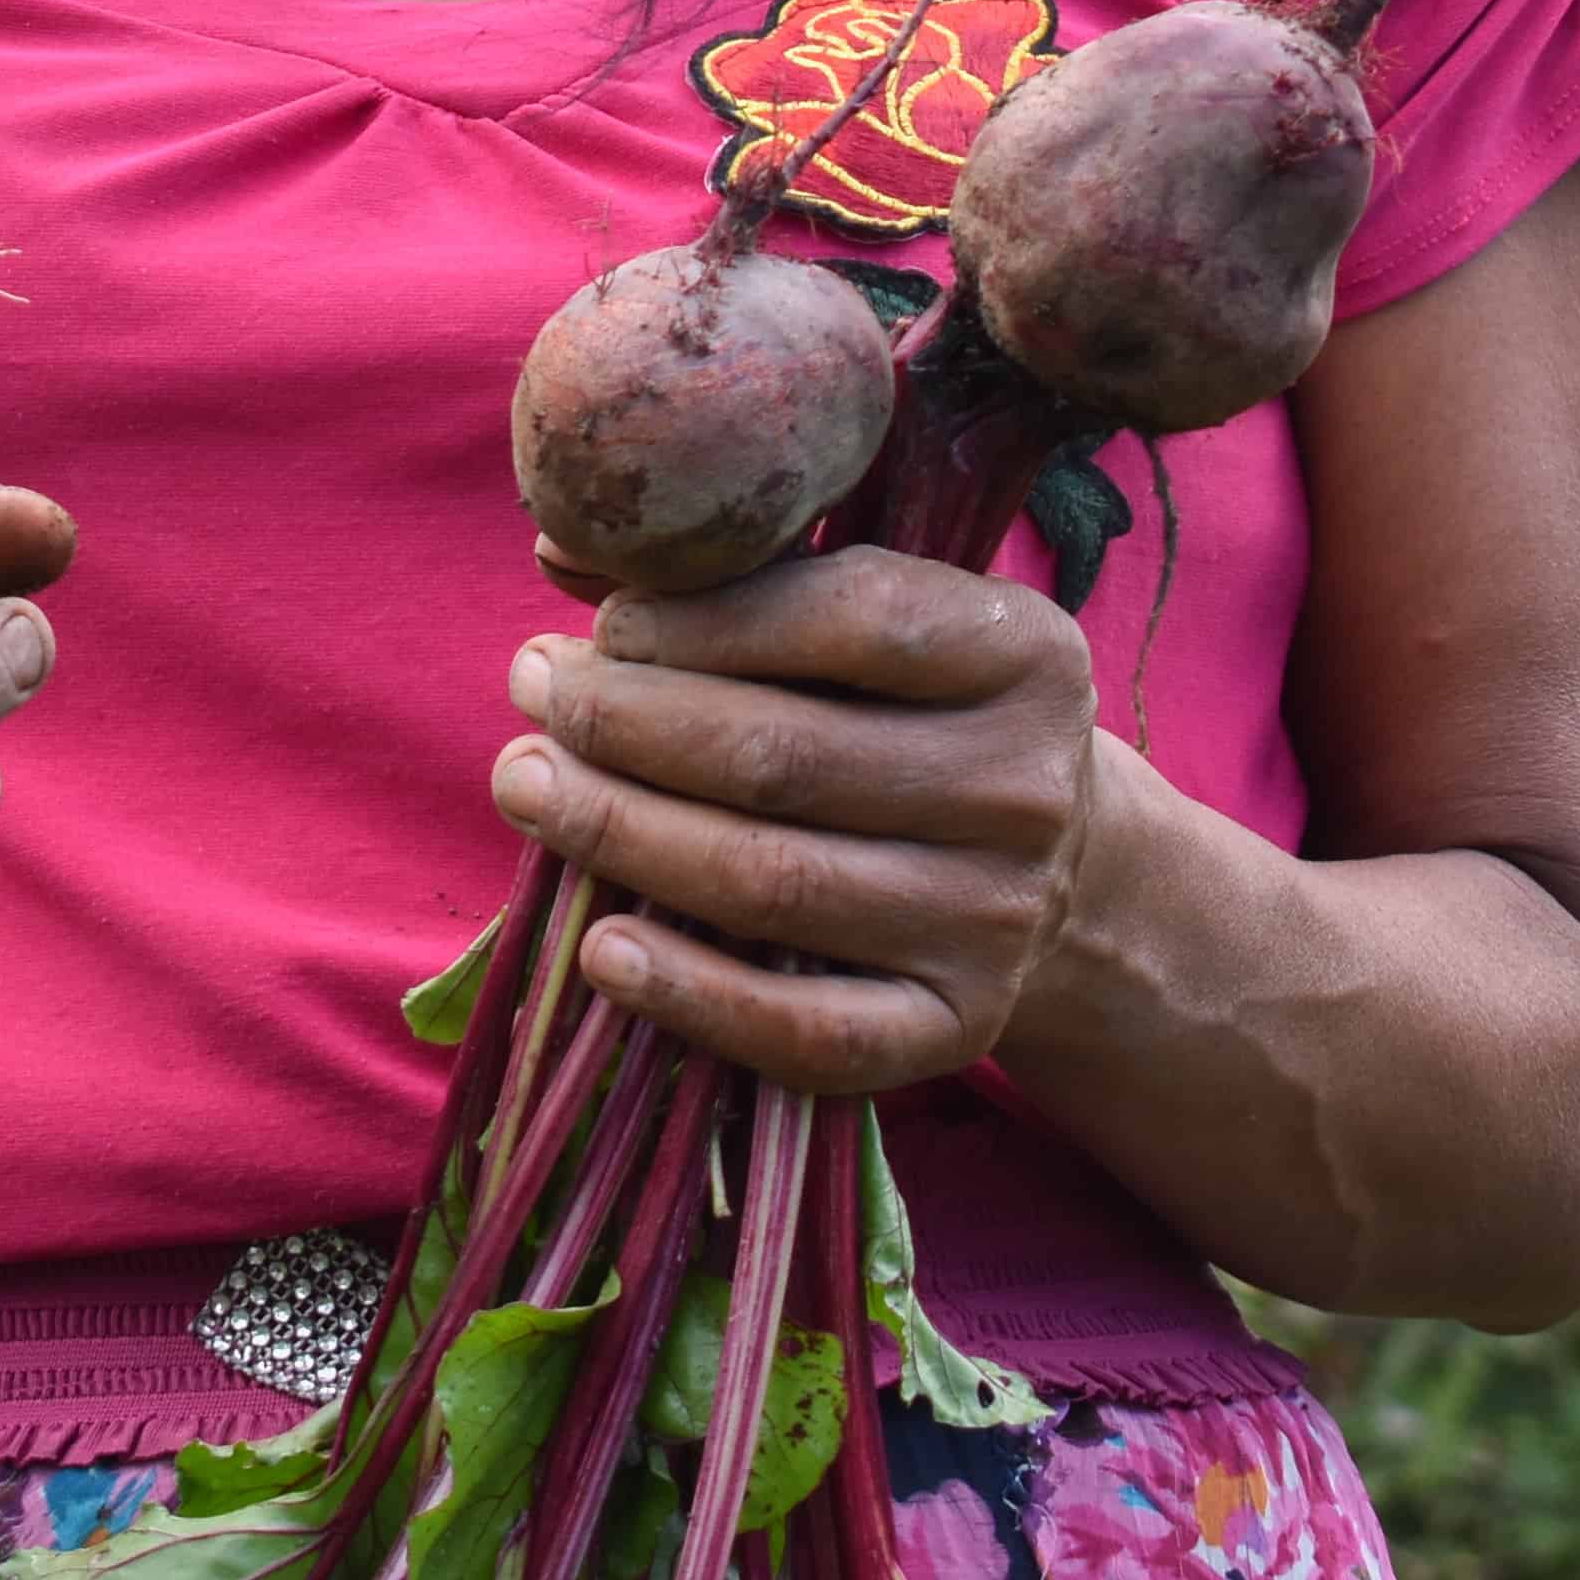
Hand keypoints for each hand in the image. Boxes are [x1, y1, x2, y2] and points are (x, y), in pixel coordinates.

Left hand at [485, 549, 1104, 1095]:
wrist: (1055, 873)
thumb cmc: (914, 714)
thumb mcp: (875, 622)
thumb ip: (739, 575)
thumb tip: (560, 548)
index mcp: (1024, 656)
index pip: (855, 617)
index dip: (704, 619)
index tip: (601, 621)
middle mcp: (1026, 790)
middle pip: (785, 757)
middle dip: (627, 721)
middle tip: (533, 689)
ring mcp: (995, 920)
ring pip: (776, 883)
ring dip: (623, 833)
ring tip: (524, 783)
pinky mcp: (954, 1030)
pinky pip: (810, 1031)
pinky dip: (694, 995)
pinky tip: (602, 950)